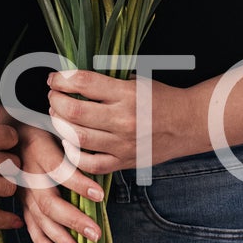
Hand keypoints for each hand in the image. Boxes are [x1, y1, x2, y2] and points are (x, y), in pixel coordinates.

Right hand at [18, 125, 104, 242]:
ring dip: (58, 236)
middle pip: (49, 201)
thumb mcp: (58, 128)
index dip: (79, 184)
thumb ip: (75, 146)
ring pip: (39, 217)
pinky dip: (40, 239)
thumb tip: (104, 162)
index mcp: (39, 150)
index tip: (100, 195)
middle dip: (72, 220)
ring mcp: (22, 190)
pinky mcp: (20, 201)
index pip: (60, 170)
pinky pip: (29, 223)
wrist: (12, 132)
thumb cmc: (44, 129)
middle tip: (94, 234)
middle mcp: (27, 173)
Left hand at [46, 67, 192, 179]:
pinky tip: (69, 143)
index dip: (62, 79)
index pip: (84, 83)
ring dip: (60, 125)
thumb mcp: (137, 80)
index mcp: (127, 94)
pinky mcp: (124, 161)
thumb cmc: (161, 98)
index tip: (54, 78)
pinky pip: (90, 164)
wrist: (189, 123)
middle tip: (53, 97)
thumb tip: (72, 79)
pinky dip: (74, 155)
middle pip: (74, 112)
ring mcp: (123, 144)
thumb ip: (107, 82)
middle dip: (55, 101)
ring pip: (78, 138)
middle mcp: (124, 119)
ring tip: (57, 116)